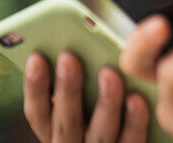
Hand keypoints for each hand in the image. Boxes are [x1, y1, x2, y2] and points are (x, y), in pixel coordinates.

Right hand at [23, 51, 150, 142]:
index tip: (36, 56)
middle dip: (66, 88)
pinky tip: (138, 98)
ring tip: (108, 72)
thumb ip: (80, 84)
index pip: (37, 113)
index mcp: (55, 132)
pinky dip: (134, 121)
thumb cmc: (106, 118)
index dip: (34, 86)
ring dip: (104, 102)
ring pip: (99, 132)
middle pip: (65, 121)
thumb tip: (81, 39)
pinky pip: (130, 141)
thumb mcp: (83, 107)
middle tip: (69, 56)